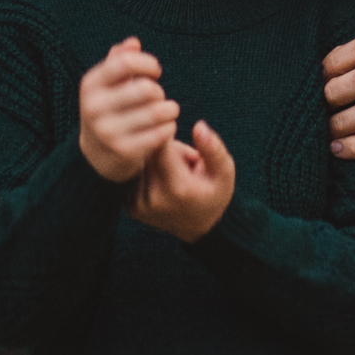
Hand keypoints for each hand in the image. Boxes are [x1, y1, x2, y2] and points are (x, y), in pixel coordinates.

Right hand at [76, 37, 179, 182]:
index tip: (156, 71)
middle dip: (159, 91)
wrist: (95, 155)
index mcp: (90, 85)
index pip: (126, 63)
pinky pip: (161, 133)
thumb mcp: (106, 84)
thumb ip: (118, 60)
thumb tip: (133, 43)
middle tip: (159, 97)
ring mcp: (108, 132)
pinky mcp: (124, 152)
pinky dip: (169, 128)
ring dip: (170, 109)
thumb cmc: (108, 108)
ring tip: (169, 110)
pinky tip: (167, 127)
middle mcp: (94, 108)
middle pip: (146, 89)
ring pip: (157, 112)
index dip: (148, 63)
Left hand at [130, 119, 235, 240]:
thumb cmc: (213, 194)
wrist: (198, 228)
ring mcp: (140, 206)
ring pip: (139, 163)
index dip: (167, 135)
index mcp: (179, 189)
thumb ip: (213, 148)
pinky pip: (133, 176)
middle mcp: (155, 200)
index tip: (174, 133)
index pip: (161, 146)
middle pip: (149, 153)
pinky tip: (160, 181)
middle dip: (162, 148)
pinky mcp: (131, 207)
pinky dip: (145, 173)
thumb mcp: (224, 172)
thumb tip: (198, 126)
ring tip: (171, 171)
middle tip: (179, 158)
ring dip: (152, 160)